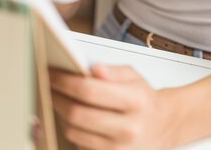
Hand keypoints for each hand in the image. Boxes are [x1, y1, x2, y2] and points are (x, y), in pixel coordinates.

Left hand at [50, 65, 173, 149]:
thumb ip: (113, 71)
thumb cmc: (144, 100)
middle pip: (77, 114)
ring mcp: (118, 149)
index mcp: (135, 101)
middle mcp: (128, 128)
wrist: (163, 126)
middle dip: (56, 97)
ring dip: (59, 114)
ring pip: (73, 132)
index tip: (52, 74)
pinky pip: (79, 146)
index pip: (90, 90)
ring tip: (57, 99)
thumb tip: (93, 68)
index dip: (65, 81)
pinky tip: (69, 118)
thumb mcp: (134, 77)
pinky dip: (71, 131)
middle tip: (48, 85)